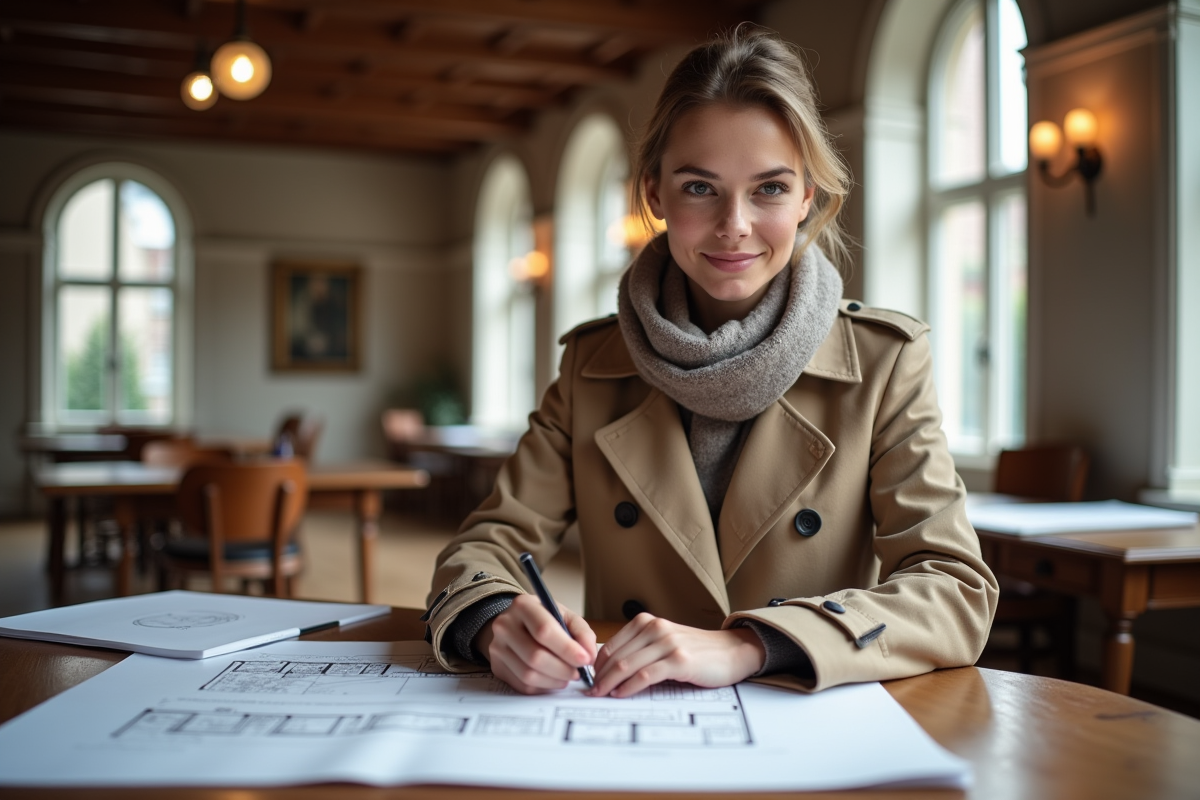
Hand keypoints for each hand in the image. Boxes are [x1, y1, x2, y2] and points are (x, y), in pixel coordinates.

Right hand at [476, 593, 596, 694]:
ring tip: (567, 676)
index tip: (585, 659)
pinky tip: (553, 679)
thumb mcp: (564, 615)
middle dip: (563, 669)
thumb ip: (582, 633)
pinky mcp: (497, 667)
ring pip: (528, 674)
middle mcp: (505, 625)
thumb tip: (589, 656)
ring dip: (554, 681)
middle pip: (535, 656)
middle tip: (578, 672)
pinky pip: (522, 685)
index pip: (544, 630)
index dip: (567, 649)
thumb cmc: (544, 619)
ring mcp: (497, 647)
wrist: (515, 624)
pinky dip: (543, 687)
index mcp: (523, 605)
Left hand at [589, 614, 765, 697]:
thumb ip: (640, 649)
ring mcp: (668, 643)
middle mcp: (655, 628)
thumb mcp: (664, 642)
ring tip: (601, 695)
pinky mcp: (679, 660)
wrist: (731, 651)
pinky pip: (645, 676)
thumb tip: (609, 668)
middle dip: (600, 677)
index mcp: (647, 622)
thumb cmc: (696, 651)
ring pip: (627, 665)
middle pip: (616, 656)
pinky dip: (629, 687)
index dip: (597, 665)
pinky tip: (621, 694)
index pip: (611, 645)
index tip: (590, 680)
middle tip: (591, 692)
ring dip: (610, 683)